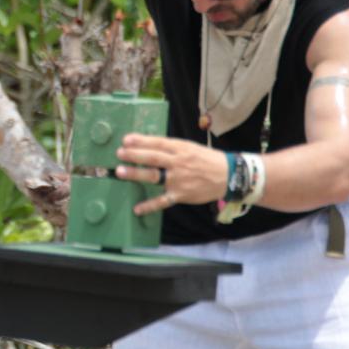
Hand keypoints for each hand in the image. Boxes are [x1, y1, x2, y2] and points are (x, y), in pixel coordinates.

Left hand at [114, 133, 228, 215]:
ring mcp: (179, 180)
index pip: (158, 143)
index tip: (126, 140)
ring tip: (120, 171)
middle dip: (134, 155)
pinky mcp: (181, 195)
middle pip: (153, 158)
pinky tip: (137, 209)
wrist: (229, 175)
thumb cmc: (206, 160)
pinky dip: (150, 206)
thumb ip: (171, 148)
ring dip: (136, 174)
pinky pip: (163, 201)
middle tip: (119, 153)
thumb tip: (148, 145)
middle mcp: (179, 163)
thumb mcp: (190, 147)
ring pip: (154, 176)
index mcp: (181, 149)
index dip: (141, 141)